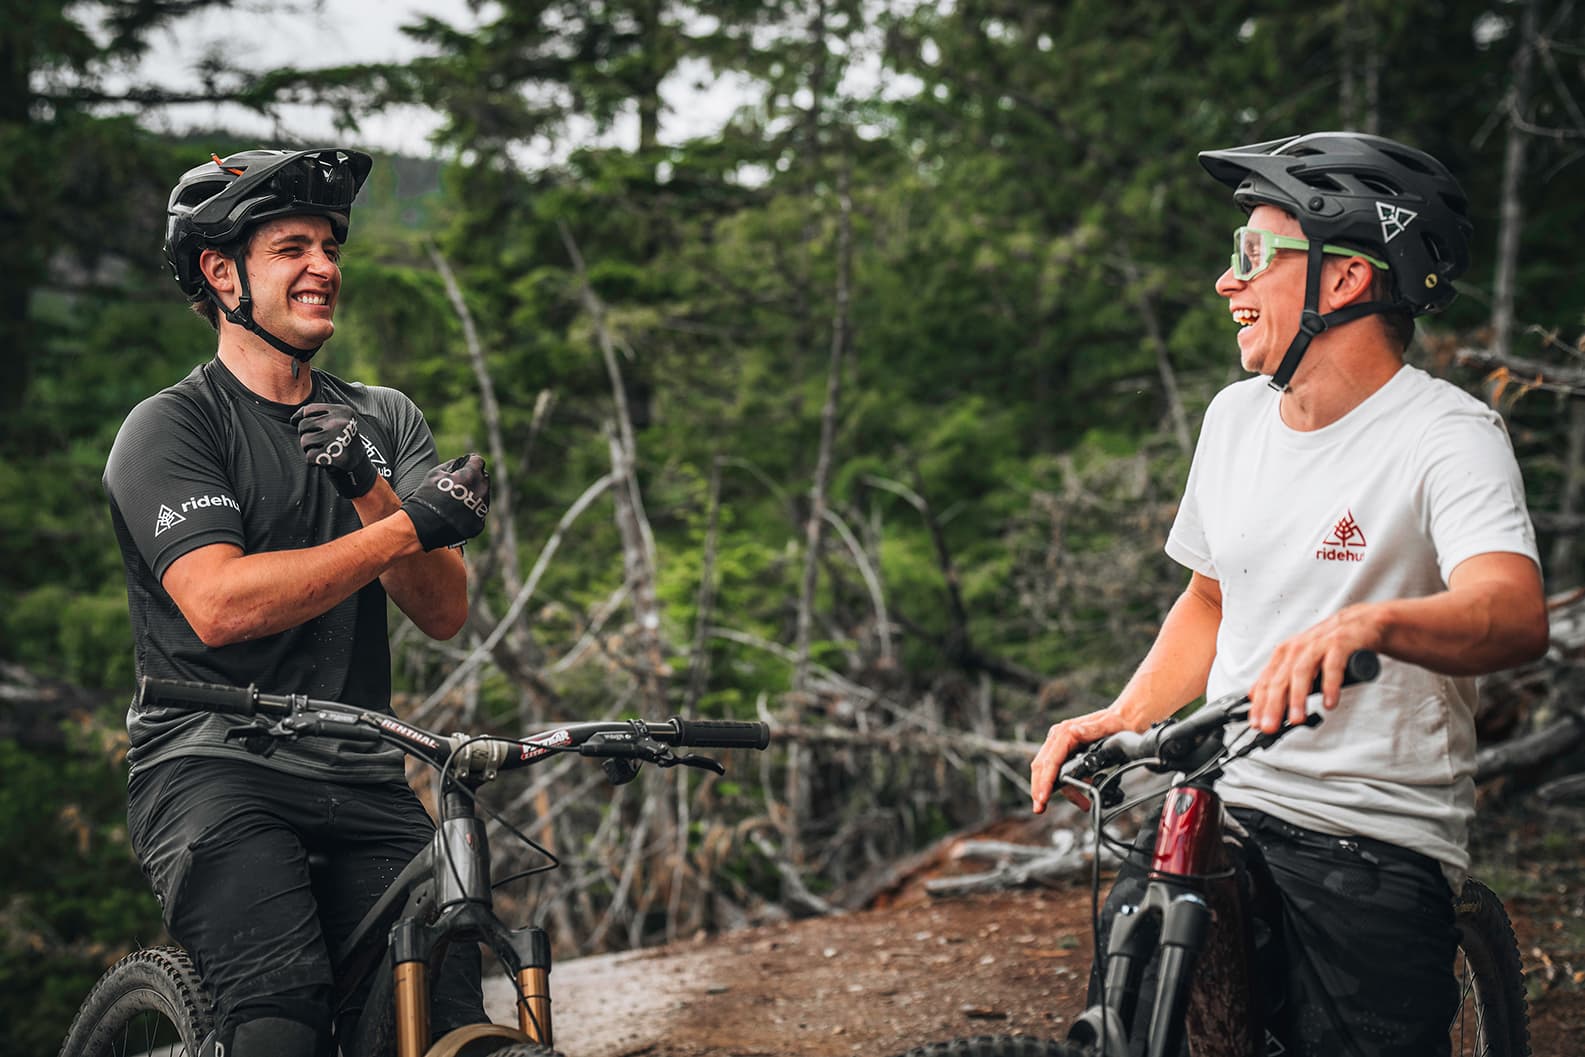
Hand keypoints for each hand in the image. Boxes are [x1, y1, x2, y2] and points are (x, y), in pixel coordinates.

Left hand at [292, 402, 377, 499]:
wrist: (359, 463)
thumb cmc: (341, 440)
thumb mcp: (336, 420)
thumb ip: (316, 414)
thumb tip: (293, 419)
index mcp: (342, 411)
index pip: (308, 410)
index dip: (301, 419)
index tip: (306, 427)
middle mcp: (340, 422)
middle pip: (304, 425)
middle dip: (306, 435)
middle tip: (319, 441)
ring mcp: (336, 438)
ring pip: (304, 441)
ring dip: (309, 448)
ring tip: (322, 449)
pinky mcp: (333, 455)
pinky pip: (308, 456)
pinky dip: (313, 460)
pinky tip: (324, 458)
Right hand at [403, 454, 489, 550]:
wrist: (424, 525)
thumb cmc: (427, 496)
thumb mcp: (436, 473)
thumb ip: (451, 465)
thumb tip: (459, 463)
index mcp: (472, 474)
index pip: (478, 461)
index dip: (470, 463)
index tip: (465, 467)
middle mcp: (482, 490)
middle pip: (483, 479)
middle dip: (474, 479)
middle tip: (460, 484)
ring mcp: (482, 507)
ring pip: (483, 496)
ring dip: (474, 495)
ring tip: (457, 501)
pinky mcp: (479, 523)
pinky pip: (478, 513)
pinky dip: (471, 511)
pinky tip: (458, 513)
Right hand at [1030, 706, 1127, 813]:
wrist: (1123, 719)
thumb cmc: (1115, 722)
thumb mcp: (1107, 725)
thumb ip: (1091, 729)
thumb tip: (1074, 732)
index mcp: (1065, 732)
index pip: (1049, 760)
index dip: (1044, 780)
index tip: (1042, 797)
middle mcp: (1058, 738)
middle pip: (1041, 767)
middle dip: (1039, 789)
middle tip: (1039, 808)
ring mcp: (1060, 746)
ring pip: (1049, 772)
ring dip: (1057, 791)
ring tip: (1081, 804)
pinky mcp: (1065, 753)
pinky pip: (1060, 773)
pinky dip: (1069, 787)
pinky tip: (1083, 797)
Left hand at [1246, 604, 1382, 733]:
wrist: (1365, 622)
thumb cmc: (1331, 645)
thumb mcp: (1304, 661)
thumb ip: (1285, 680)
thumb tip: (1264, 703)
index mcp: (1286, 654)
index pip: (1266, 681)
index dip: (1259, 704)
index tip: (1256, 724)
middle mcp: (1298, 648)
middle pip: (1280, 679)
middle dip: (1273, 705)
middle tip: (1270, 727)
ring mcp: (1318, 644)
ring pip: (1302, 672)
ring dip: (1297, 697)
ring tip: (1296, 719)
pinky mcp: (1340, 643)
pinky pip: (1333, 666)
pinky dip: (1330, 685)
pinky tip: (1329, 702)